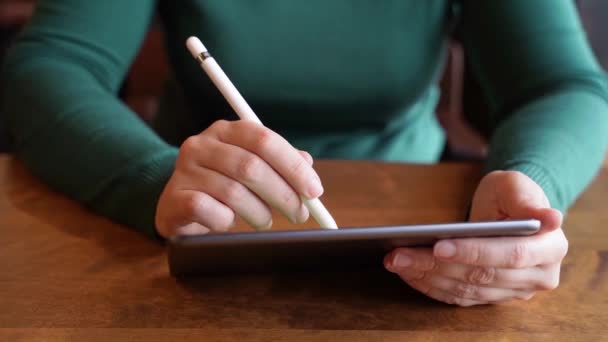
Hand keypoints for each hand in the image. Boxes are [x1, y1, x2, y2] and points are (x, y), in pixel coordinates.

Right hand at [155, 120, 321, 237]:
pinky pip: (211, 211)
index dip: (293, 166)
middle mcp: (201, 144)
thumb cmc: (223, 186)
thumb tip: (308, 166)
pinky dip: (227, 221)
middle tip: (298, 214)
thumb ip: (280, 164)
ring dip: (259, 213)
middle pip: (251, 167)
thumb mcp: (252, 169)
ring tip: (263, 220)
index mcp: (226, 130)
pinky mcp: (174, 197)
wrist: (178, 205)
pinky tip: (229, 222)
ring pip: (234, 193)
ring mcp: (184, 170)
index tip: (314, 190)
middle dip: (283, 194)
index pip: (264, 139)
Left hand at [384, 170, 567, 305]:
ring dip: (427, 277)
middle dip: (436, 265)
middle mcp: (539, 276)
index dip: (474, 252)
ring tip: (396, 260)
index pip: (511, 255)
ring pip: (467, 290)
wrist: (509, 211)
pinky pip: (460, 297)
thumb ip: (527, 199)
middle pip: (482, 276)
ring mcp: (516, 292)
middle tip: (399, 253)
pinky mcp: (493, 298)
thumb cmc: (511, 194)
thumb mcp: (517, 185)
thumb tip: (550, 217)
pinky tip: (407, 272)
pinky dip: (431, 286)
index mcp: (551, 248)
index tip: (439, 246)